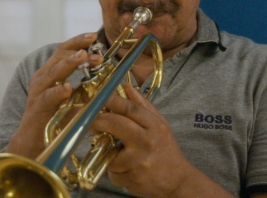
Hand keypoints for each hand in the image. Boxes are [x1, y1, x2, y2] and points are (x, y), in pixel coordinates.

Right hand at [6, 33, 102, 157]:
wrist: (34, 142)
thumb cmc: (55, 118)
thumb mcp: (72, 98)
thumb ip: (85, 86)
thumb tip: (108, 75)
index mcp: (51, 72)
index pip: (63, 50)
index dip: (78, 41)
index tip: (94, 35)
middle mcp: (43, 78)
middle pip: (59, 56)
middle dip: (79, 51)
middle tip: (96, 51)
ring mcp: (39, 92)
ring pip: (53, 72)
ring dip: (69, 64)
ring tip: (83, 57)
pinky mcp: (37, 107)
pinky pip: (48, 97)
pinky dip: (58, 91)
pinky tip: (68, 88)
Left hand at [93, 84, 233, 197]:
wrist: (178, 180)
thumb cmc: (166, 149)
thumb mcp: (160, 124)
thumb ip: (142, 105)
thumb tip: (126, 86)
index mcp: (154, 126)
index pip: (131, 108)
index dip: (111, 100)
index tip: (97, 97)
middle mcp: (147, 141)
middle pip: (116, 124)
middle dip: (99, 121)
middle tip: (89, 121)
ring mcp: (139, 161)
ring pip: (110, 152)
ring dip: (110, 154)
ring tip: (123, 156)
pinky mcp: (132, 179)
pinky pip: (113, 172)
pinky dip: (115, 170)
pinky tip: (128, 169)